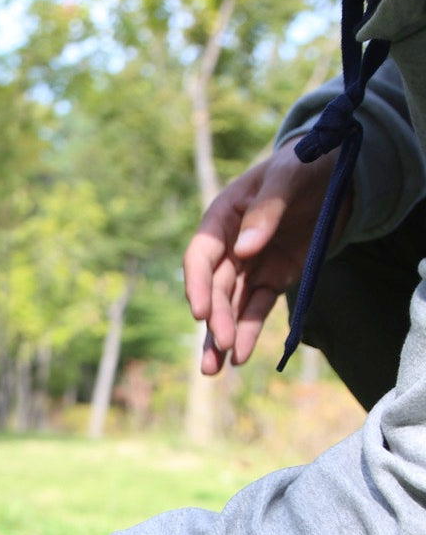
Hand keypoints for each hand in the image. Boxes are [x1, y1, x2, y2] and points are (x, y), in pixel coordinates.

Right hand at [183, 137, 344, 373]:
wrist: (337, 173)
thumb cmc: (306, 165)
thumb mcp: (288, 176)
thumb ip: (266, 210)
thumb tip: (244, 250)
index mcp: (222, 218)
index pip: (200, 256)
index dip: (197, 285)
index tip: (200, 312)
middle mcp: (229, 247)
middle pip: (215, 289)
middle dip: (216, 319)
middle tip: (222, 345)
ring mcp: (249, 266)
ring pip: (229, 307)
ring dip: (222, 337)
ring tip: (216, 369)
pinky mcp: (271, 280)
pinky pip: (256, 310)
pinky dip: (248, 333)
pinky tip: (240, 357)